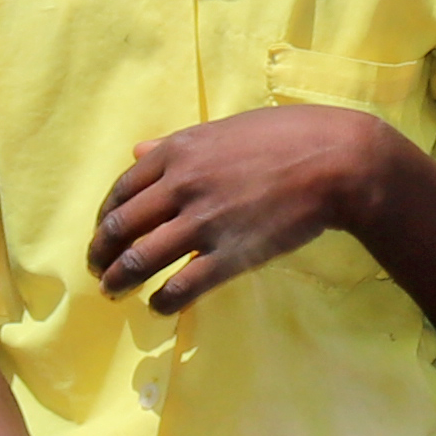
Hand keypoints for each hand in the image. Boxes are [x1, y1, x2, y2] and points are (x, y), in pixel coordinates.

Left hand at [92, 104, 402, 313]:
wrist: (336, 161)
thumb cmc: (287, 137)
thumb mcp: (224, 129)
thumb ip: (176, 143)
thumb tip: (136, 150)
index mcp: (177, 153)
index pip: (121, 190)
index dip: (104, 218)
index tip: (104, 234)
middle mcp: (180, 186)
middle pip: (120, 228)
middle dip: (101, 254)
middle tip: (98, 270)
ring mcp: (203, 222)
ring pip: (140, 260)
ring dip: (118, 282)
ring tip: (113, 293)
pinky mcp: (229, 254)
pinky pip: (180, 286)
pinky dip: (162, 301)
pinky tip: (158, 306)